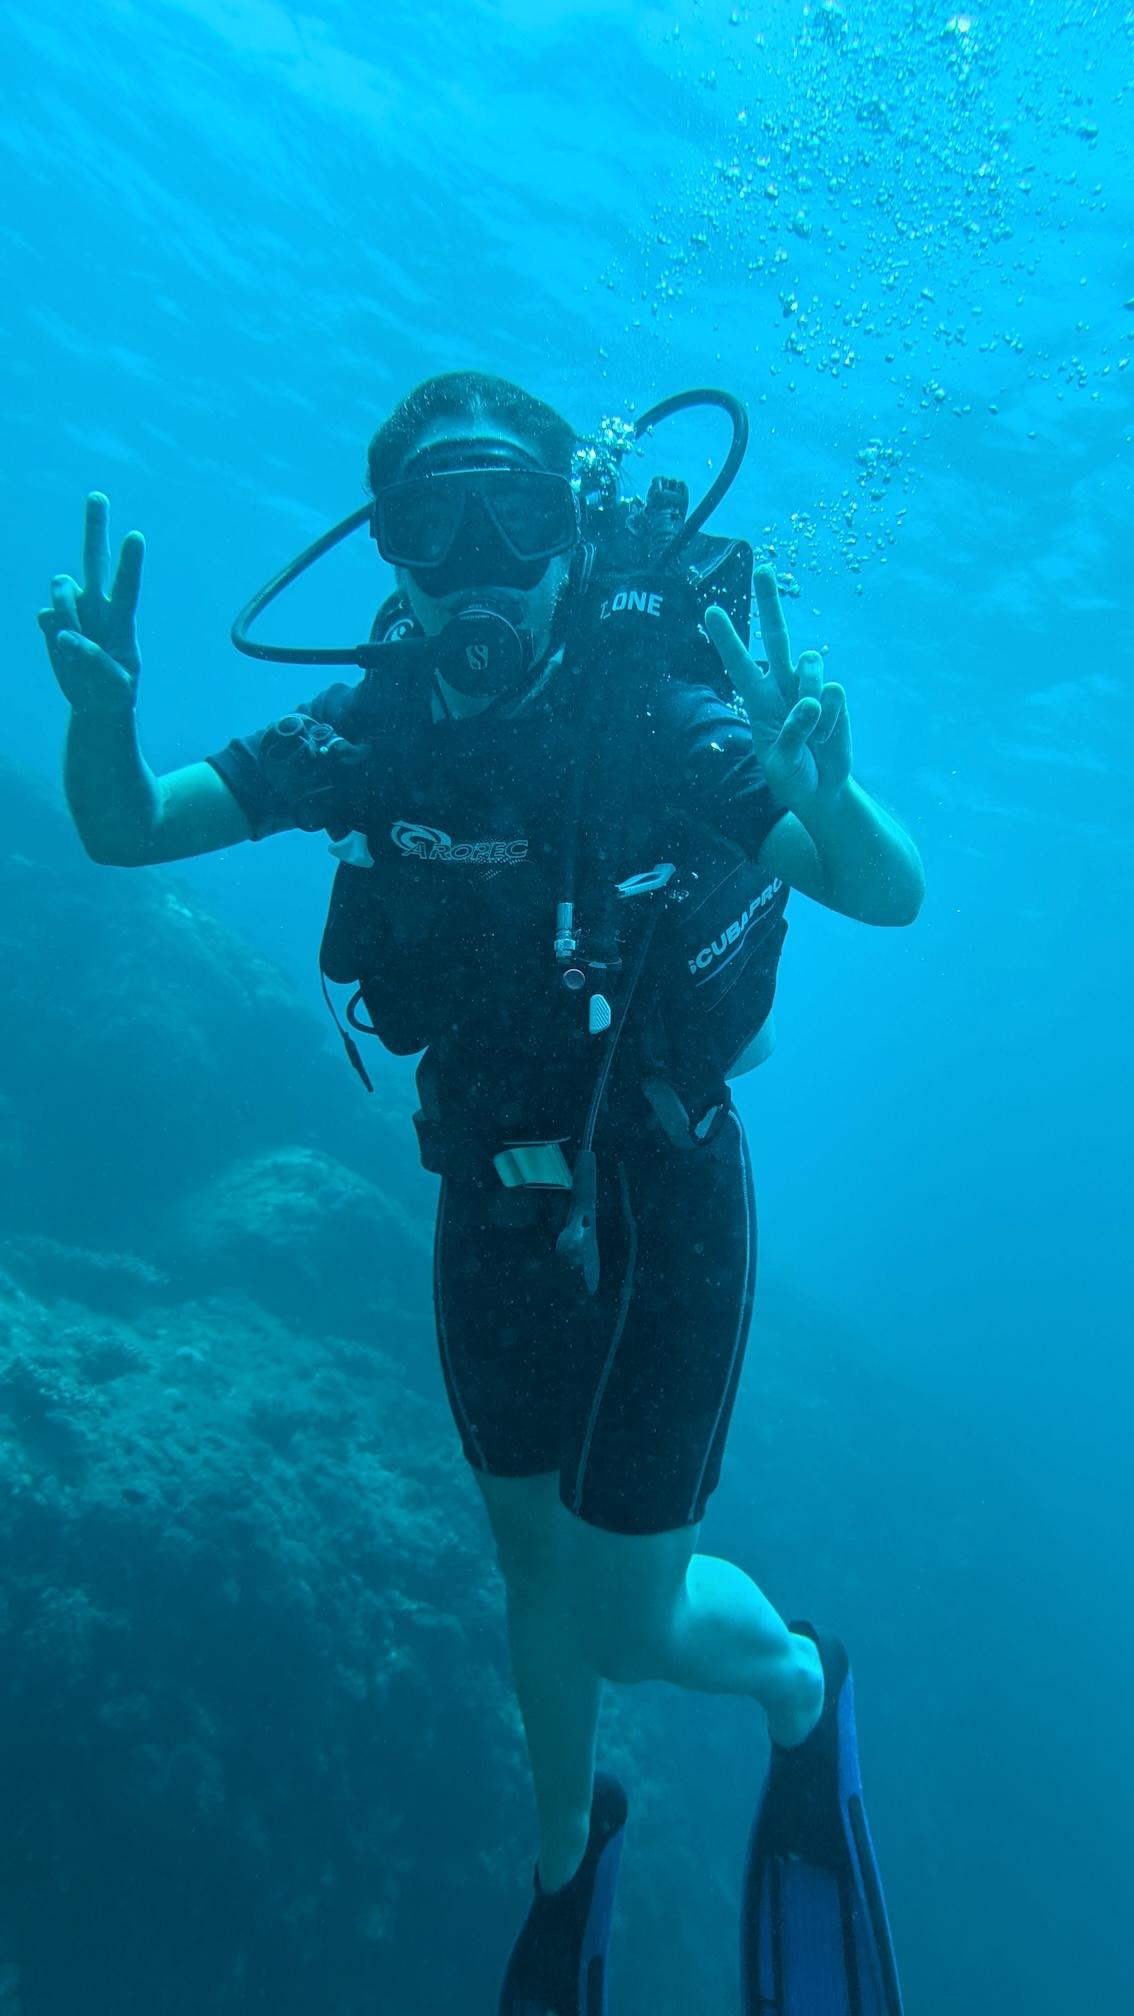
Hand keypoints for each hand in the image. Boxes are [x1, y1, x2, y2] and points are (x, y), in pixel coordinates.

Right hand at [39, 492, 144, 715]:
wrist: (95, 702)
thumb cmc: (115, 691)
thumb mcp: (117, 686)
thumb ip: (95, 661)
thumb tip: (65, 635)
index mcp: (122, 618)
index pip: (127, 585)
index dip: (130, 562)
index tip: (136, 536)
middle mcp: (98, 605)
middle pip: (94, 559)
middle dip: (95, 527)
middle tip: (98, 495)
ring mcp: (73, 610)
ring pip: (61, 585)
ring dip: (65, 610)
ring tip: (73, 642)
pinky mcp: (52, 621)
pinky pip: (47, 617)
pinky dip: (54, 635)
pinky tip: (65, 653)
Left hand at [704, 566, 852, 813]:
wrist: (823, 791)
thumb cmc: (792, 777)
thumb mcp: (780, 765)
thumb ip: (790, 734)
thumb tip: (810, 701)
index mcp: (757, 701)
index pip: (739, 665)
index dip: (727, 638)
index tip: (710, 611)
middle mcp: (782, 687)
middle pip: (776, 636)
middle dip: (769, 603)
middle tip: (764, 569)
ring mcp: (810, 689)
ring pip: (809, 664)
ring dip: (809, 694)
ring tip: (811, 729)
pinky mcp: (836, 699)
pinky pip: (834, 694)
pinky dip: (830, 720)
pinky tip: (826, 739)